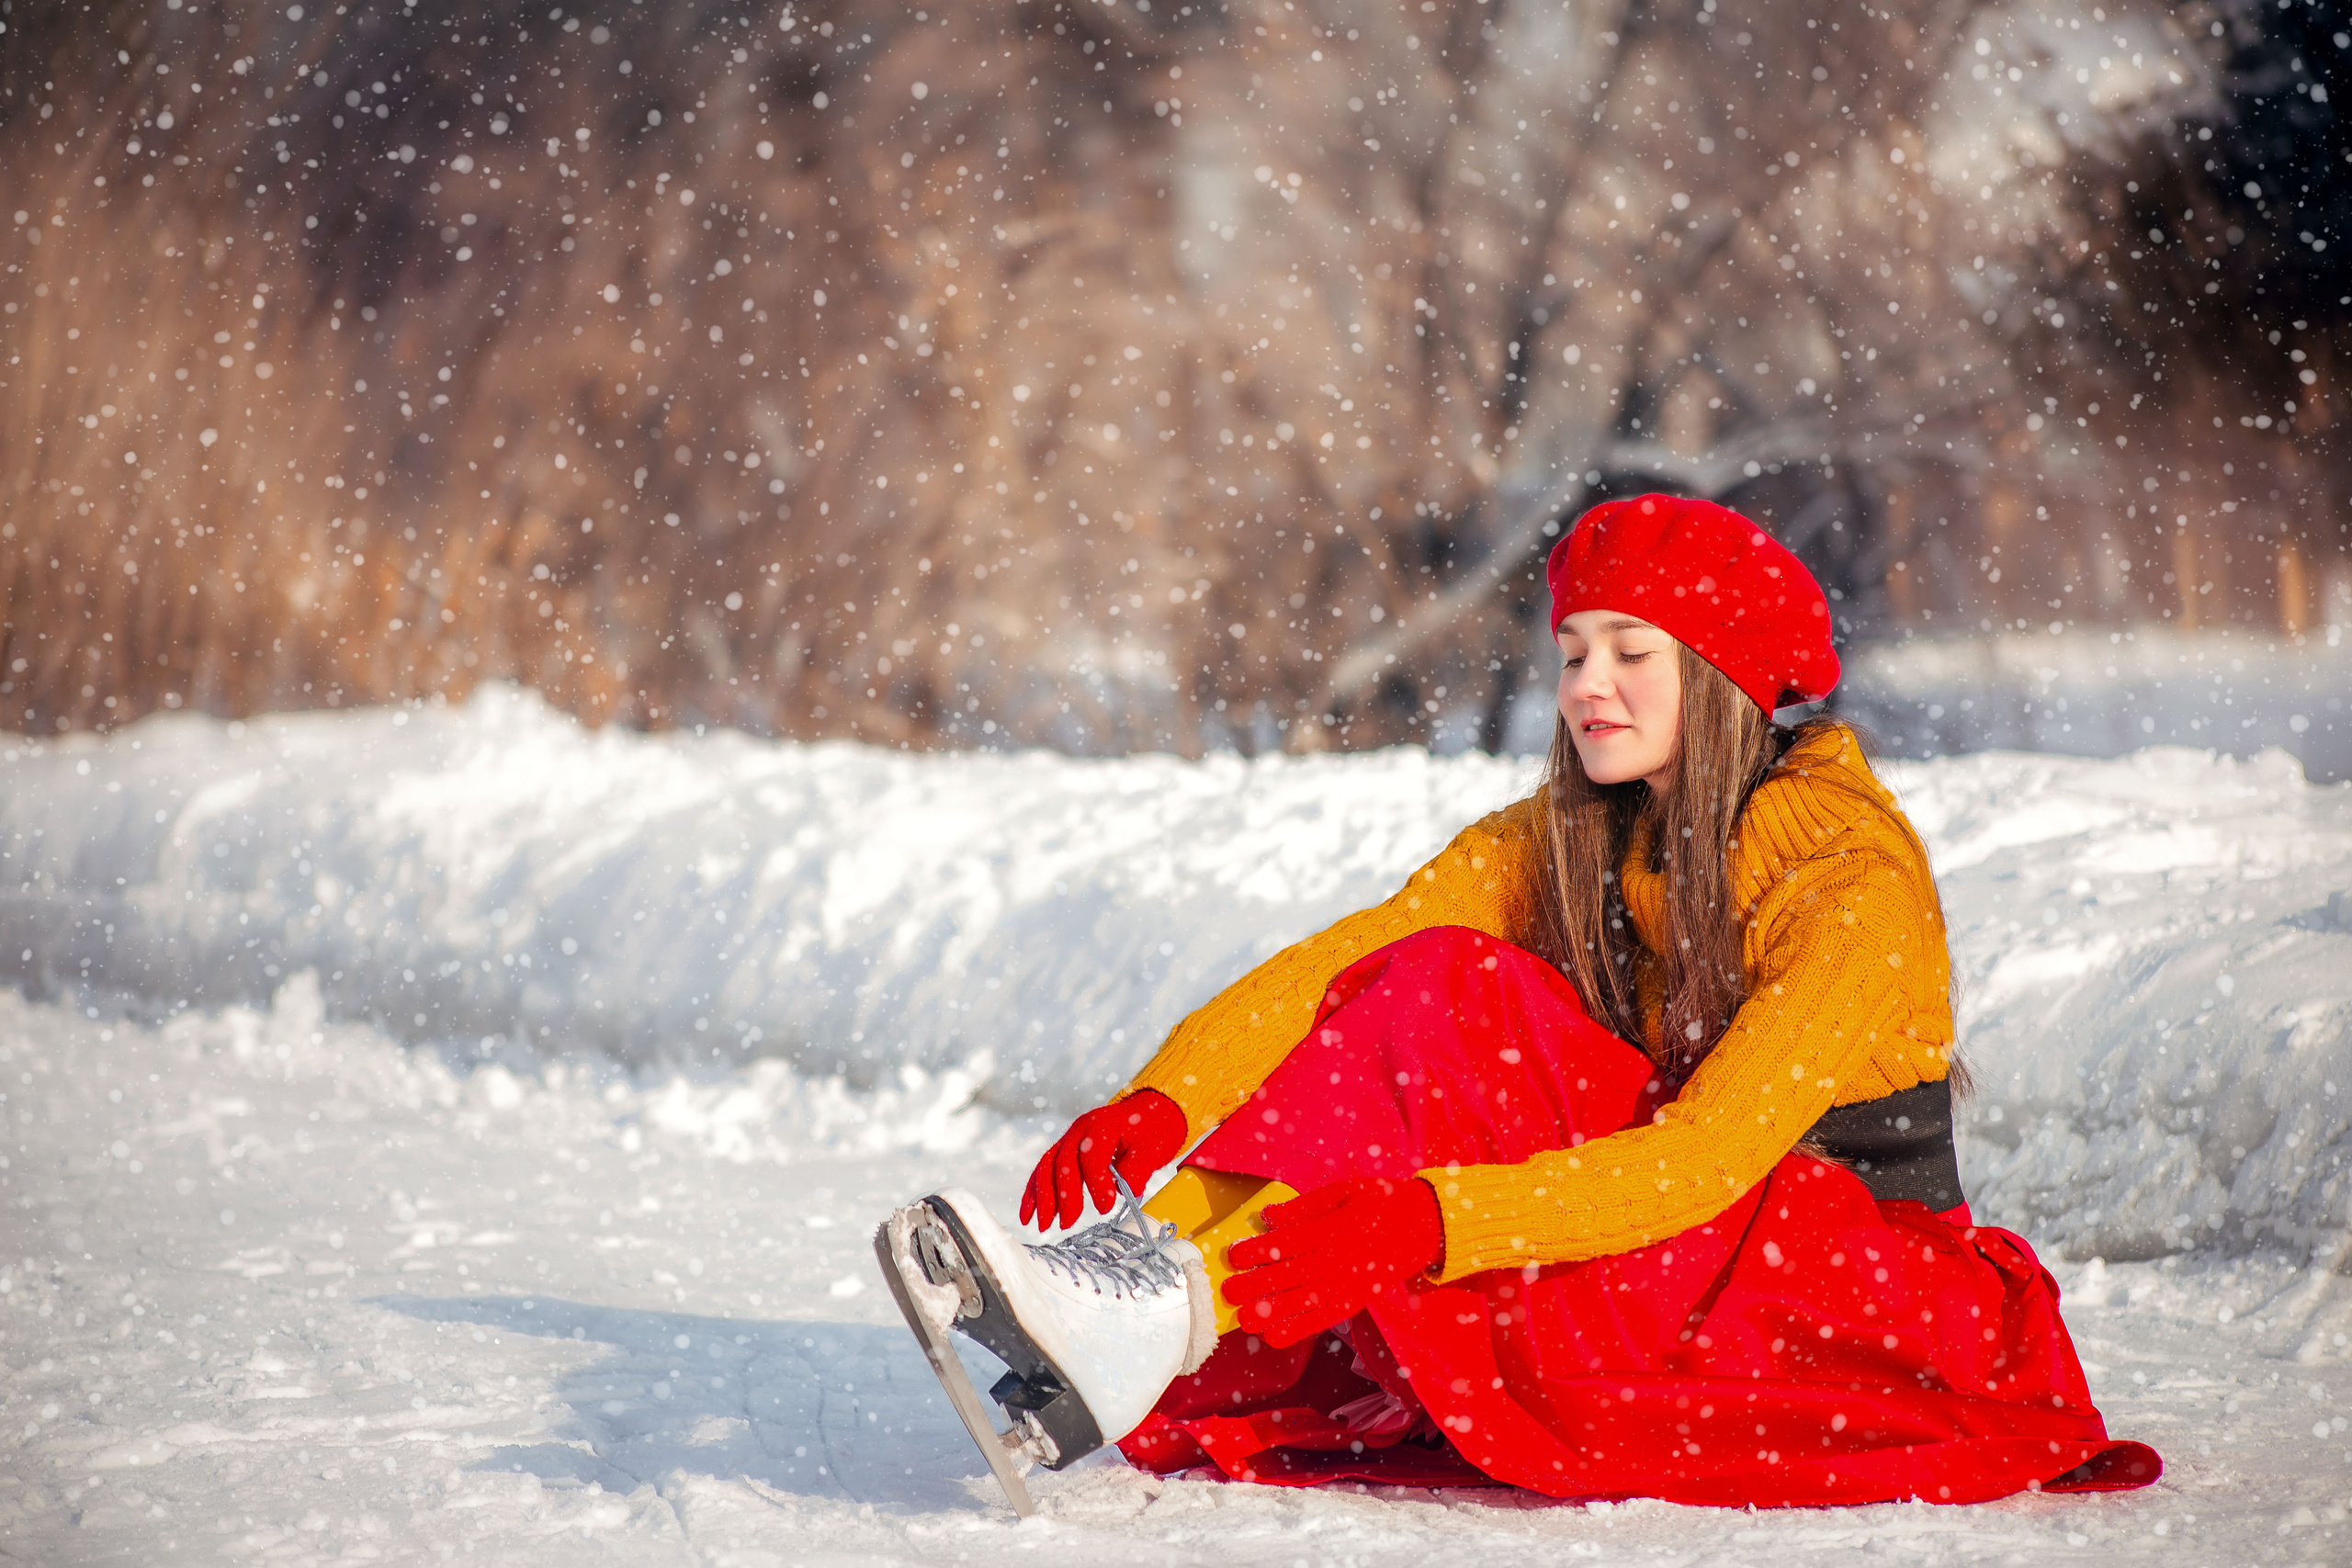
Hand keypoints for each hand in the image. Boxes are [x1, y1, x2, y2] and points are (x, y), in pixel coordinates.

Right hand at [1019, 1089, 1188, 1231]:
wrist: (1151, 1108)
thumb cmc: (1155, 1128)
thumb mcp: (1154, 1147)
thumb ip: (1138, 1170)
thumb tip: (1125, 1192)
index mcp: (1103, 1125)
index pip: (1091, 1157)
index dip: (1096, 1184)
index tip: (1106, 1208)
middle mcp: (1081, 1128)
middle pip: (1063, 1163)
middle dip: (1063, 1197)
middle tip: (1068, 1224)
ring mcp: (1070, 1136)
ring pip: (1047, 1166)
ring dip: (1042, 1197)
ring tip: (1043, 1225)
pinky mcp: (1066, 1147)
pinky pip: (1044, 1168)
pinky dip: (1034, 1191)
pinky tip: (1028, 1213)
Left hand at [1222, 1176, 1444, 1347]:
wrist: (1424, 1226)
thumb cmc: (1380, 1201)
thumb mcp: (1343, 1191)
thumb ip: (1305, 1207)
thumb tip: (1270, 1218)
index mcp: (1332, 1230)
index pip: (1287, 1244)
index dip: (1258, 1251)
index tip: (1233, 1256)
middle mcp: (1337, 1262)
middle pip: (1289, 1277)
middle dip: (1256, 1287)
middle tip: (1227, 1294)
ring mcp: (1347, 1286)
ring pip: (1303, 1303)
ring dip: (1271, 1314)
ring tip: (1244, 1321)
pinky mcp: (1354, 1302)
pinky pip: (1323, 1320)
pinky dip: (1299, 1331)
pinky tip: (1274, 1338)